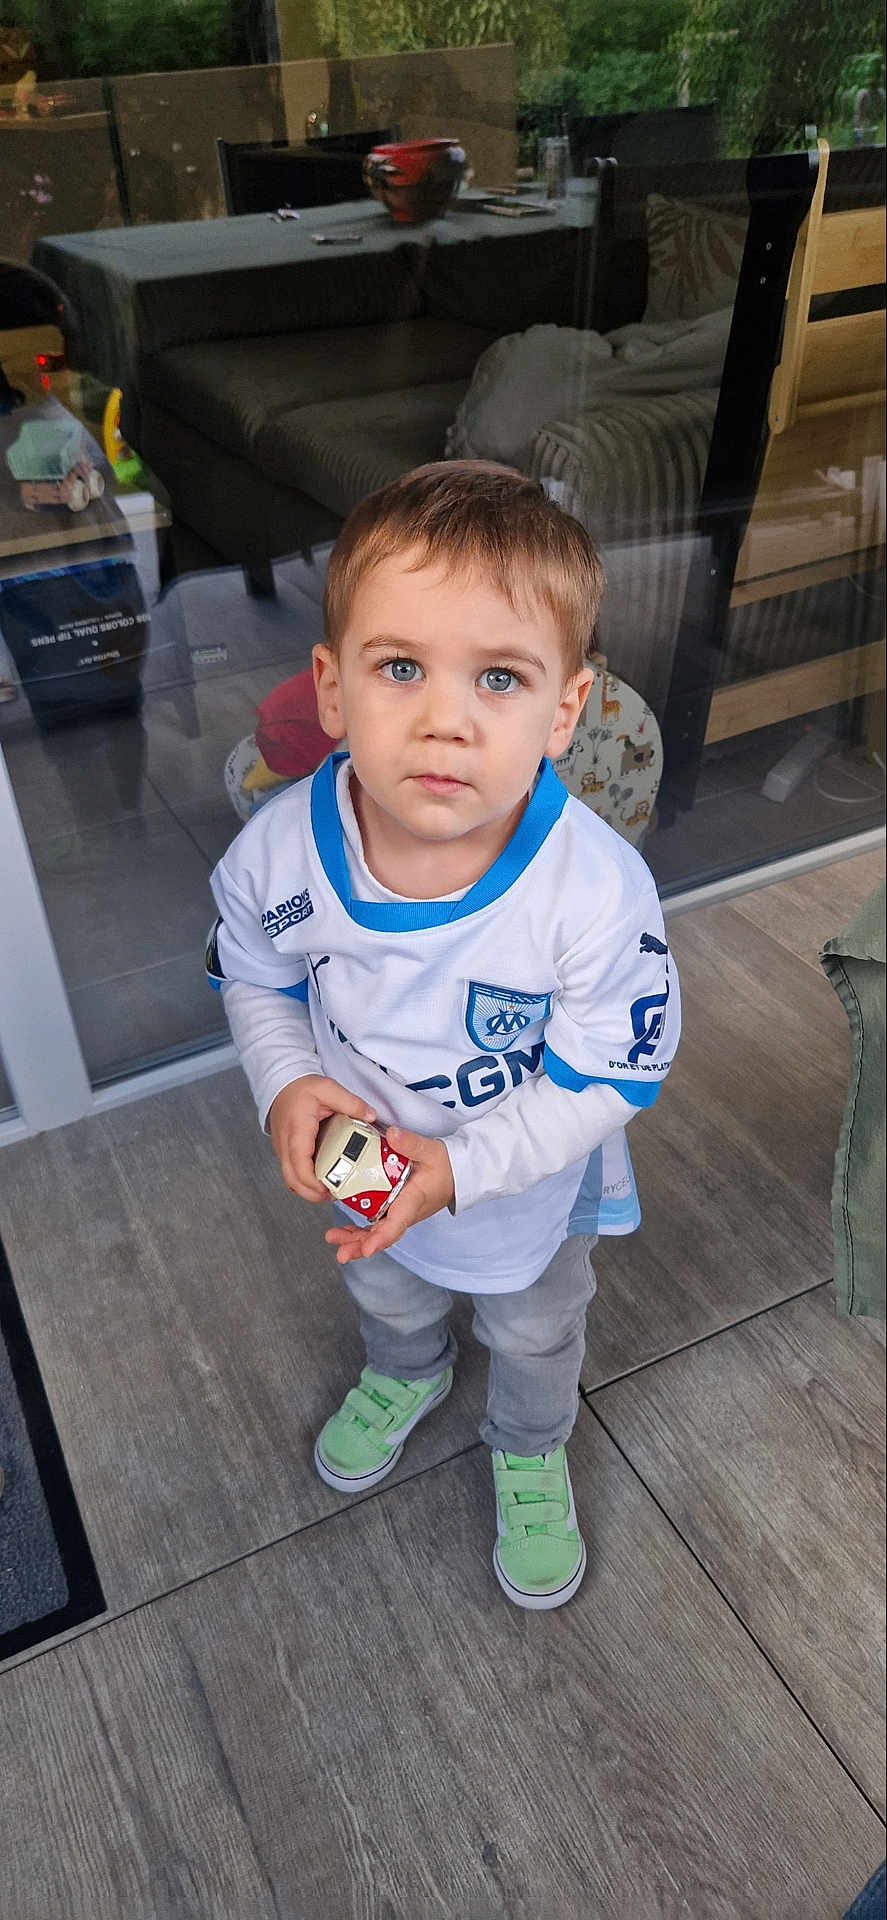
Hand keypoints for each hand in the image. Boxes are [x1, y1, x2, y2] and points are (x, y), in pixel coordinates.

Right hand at [268, 1076, 375, 1202]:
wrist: (281, 1085)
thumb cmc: (300, 1088)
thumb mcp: (328, 1088)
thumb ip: (351, 1102)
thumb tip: (370, 1116)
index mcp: (297, 1129)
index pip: (299, 1163)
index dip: (312, 1181)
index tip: (329, 1188)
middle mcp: (286, 1144)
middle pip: (292, 1180)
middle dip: (312, 1194)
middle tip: (334, 1196)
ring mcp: (283, 1150)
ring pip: (290, 1180)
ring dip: (308, 1191)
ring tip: (331, 1191)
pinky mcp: (285, 1153)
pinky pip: (292, 1174)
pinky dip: (304, 1183)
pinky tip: (321, 1182)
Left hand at [325, 1124, 454, 1264]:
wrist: (458, 1174)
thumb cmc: (446, 1166)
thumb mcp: (431, 1151)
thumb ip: (411, 1144)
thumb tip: (392, 1135)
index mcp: (414, 1201)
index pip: (397, 1224)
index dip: (380, 1238)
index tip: (367, 1248)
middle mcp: (406, 1212)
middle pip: (383, 1236)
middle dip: (360, 1245)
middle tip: (342, 1252)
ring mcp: (400, 1213)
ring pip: (378, 1234)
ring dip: (356, 1240)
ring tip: (334, 1239)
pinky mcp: (396, 1210)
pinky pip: (378, 1226)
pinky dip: (360, 1232)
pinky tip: (345, 1232)